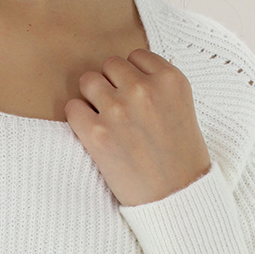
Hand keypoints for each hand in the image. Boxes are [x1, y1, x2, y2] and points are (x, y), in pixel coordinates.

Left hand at [63, 49, 211, 206]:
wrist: (176, 197)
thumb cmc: (180, 155)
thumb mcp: (183, 107)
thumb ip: (160, 83)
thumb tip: (132, 66)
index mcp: (170, 79)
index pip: (135, 56)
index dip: (133, 77)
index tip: (137, 98)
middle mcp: (144, 89)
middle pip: (109, 65)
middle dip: (112, 85)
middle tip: (121, 112)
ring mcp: (118, 109)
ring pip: (88, 81)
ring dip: (93, 99)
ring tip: (107, 121)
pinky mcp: (96, 133)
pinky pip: (72, 107)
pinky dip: (78, 118)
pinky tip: (94, 133)